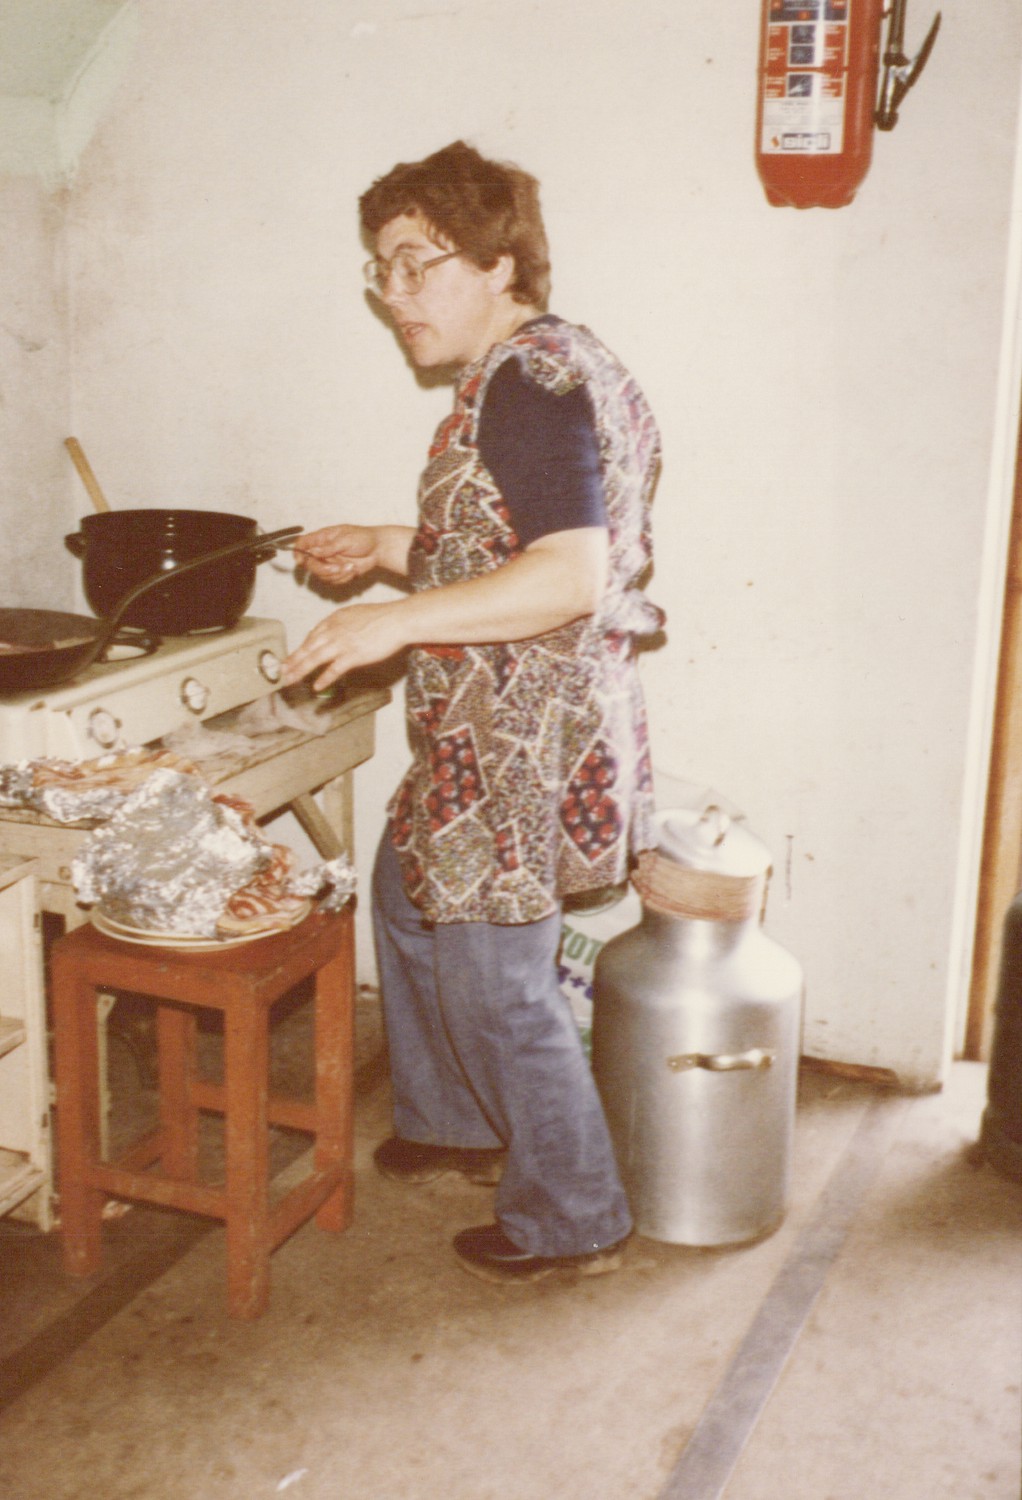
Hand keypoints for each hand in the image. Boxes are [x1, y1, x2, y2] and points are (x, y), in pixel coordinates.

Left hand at [281, 601, 407, 690]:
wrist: (397, 620)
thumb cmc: (382, 616)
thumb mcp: (355, 614)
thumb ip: (342, 623)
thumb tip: (333, 631)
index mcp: (334, 620)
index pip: (312, 635)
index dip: (301, 648)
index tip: (294, 656)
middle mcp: (334, 631)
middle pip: (308, 648)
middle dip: (293, 660)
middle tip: (281, 670)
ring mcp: (342, 643)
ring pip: (315, 658)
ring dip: (301, 670)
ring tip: (290, 679)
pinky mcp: (353, 655)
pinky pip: (334, 669)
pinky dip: (324, 678)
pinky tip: (316, 686)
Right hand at [292, 525, 378, 585]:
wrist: (378, 549)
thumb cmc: (363, 538)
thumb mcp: (346, 539)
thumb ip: (329, 547)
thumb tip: (313, 551)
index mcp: (321, 538)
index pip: (302, 544)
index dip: (297, 552)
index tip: (300, 561)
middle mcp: (322, 551)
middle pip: (309, 564)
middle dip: (323, 569)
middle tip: (337, 567)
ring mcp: (329, 563)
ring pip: (321, 575)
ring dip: (336, 574)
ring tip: (350, 567)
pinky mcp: (336, 573)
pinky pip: (333, 581)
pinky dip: (343, 578)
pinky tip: (352, 570)